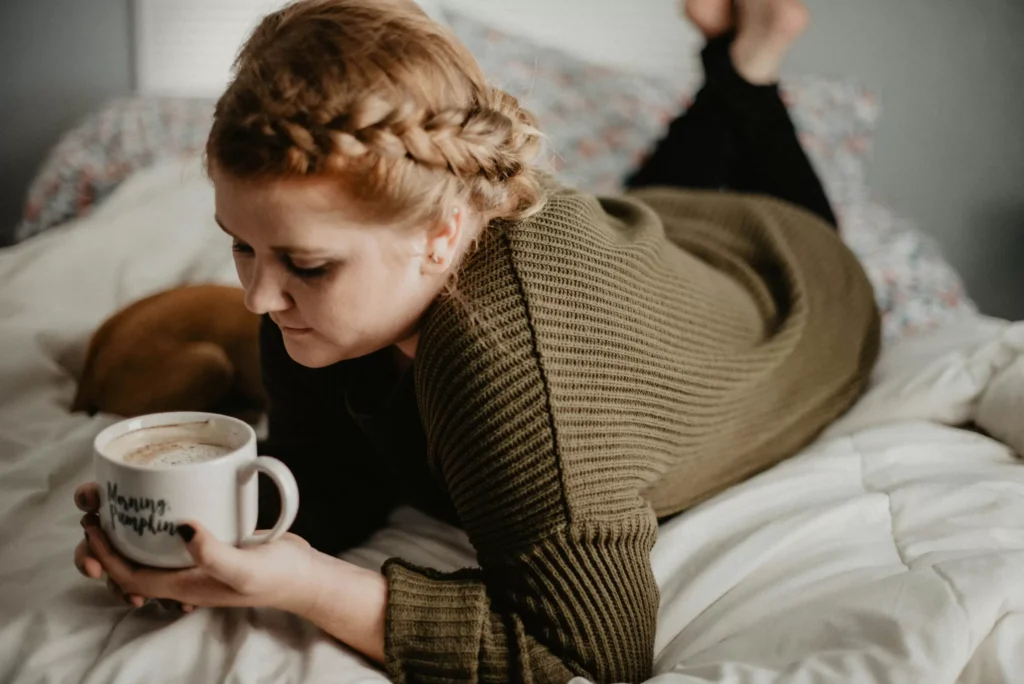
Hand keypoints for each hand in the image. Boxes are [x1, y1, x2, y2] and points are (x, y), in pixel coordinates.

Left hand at [72, 482, 317, 613]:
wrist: (305, 576)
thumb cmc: (277, 577)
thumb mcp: (244, 568)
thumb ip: (213, 554)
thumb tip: (181, 527)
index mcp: (185, 585)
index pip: (129, 576)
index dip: (105, 555)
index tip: (94, 525)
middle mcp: (185, 576)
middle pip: (131, 568)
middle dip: (107, 546)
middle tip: (100, 512)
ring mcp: (198, 562)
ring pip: (149, 554)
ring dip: (129, 536)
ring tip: (123, 507)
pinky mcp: (212, 546)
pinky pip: (173, 541)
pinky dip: (159, 527)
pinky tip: (166, 505)